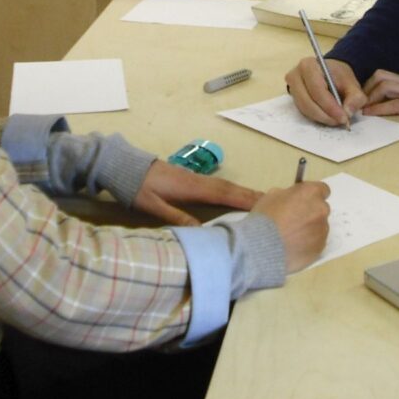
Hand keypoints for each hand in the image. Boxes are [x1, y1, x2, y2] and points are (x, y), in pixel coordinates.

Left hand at [132, 160, 260, 226]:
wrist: (125, 166)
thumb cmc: (138, 187)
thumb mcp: (152, 206)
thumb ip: (175, 217)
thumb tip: (200, 231)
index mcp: (192, 187)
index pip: (223, 194)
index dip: (244, 199)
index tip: (264, 204)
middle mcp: (198, 181)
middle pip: (229, 188)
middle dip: (250, 195)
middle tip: (274, 202)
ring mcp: (194, 178)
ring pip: (224, 186)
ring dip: (242, 192)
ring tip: (261, 200)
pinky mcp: (190, 179)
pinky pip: (217, 186)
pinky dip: (230, 190)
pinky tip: (234, 196)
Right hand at [251, 181, 331, 272]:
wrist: (263, 246)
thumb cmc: (266, 217)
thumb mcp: (272, 195)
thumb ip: (288, 194)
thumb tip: (291, 199)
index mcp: (311, 193)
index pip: (322, 189)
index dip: (312, 196)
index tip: (303, 201)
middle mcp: (321, 209)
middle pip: (320, 209)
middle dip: (310, 213)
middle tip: (294, 220)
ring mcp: (322, 230)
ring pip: (319, 227)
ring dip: (309, 229)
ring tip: (291, 237)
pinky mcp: (320, 247)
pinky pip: (316, 243)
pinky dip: (308, 244)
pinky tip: (293, 246)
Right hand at [284, 57, 362, 126]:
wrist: (330, 74)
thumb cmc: (339, 77)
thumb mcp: (352, 83)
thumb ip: (355, 97)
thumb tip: (348, 112)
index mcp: (309, 66)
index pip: (317, 89)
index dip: (330, 106)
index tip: (343, 117)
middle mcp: (295, 76)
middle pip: (307, 101)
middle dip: (325, 115)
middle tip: (340, 122)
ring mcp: (292, 88)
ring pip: (305, 109)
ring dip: (321, 118)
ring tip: (336, 120)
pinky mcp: (293, 99)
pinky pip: (303, 112)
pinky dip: (317, 118)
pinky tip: (329, 118)